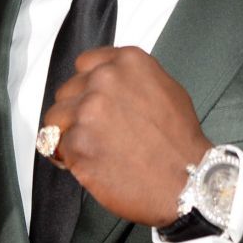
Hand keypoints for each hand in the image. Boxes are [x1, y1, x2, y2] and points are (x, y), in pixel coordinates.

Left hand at [39, 46, 210, 225]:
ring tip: (93, 149)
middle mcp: (104, 80)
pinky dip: (71, 158)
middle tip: (97, 133)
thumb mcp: (165, 89)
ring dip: (67, 134)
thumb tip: (104, 82)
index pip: (85, 64)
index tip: (92, 101)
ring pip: (55, 118)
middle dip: (76, 112)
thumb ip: (130, 79)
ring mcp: (88, 110)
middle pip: (67, 91)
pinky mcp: (76, 142)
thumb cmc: (179, 142)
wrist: (187, 181)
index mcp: (127, 62)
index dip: (86, 86)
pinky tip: (94, 164)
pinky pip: (56, 147)